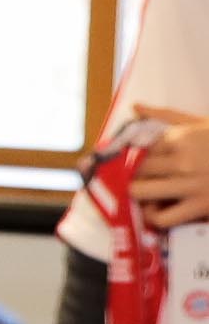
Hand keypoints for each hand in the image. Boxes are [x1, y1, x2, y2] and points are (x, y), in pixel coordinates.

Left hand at [135, 110, 208, 227]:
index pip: (137, 147)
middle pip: (135, 169)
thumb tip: (135, 106)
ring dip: (136, 195)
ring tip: (141, 195)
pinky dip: (154, 217)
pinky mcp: (201, 206)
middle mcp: (182, 161)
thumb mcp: (200, 122)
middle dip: (128, 175)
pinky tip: (156, 211)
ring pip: (140, 192)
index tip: (122, 160)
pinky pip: (163, 217)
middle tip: (129, 179)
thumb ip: (166, 116)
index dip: (127, 155)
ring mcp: (190, 185)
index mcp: (181, 137)